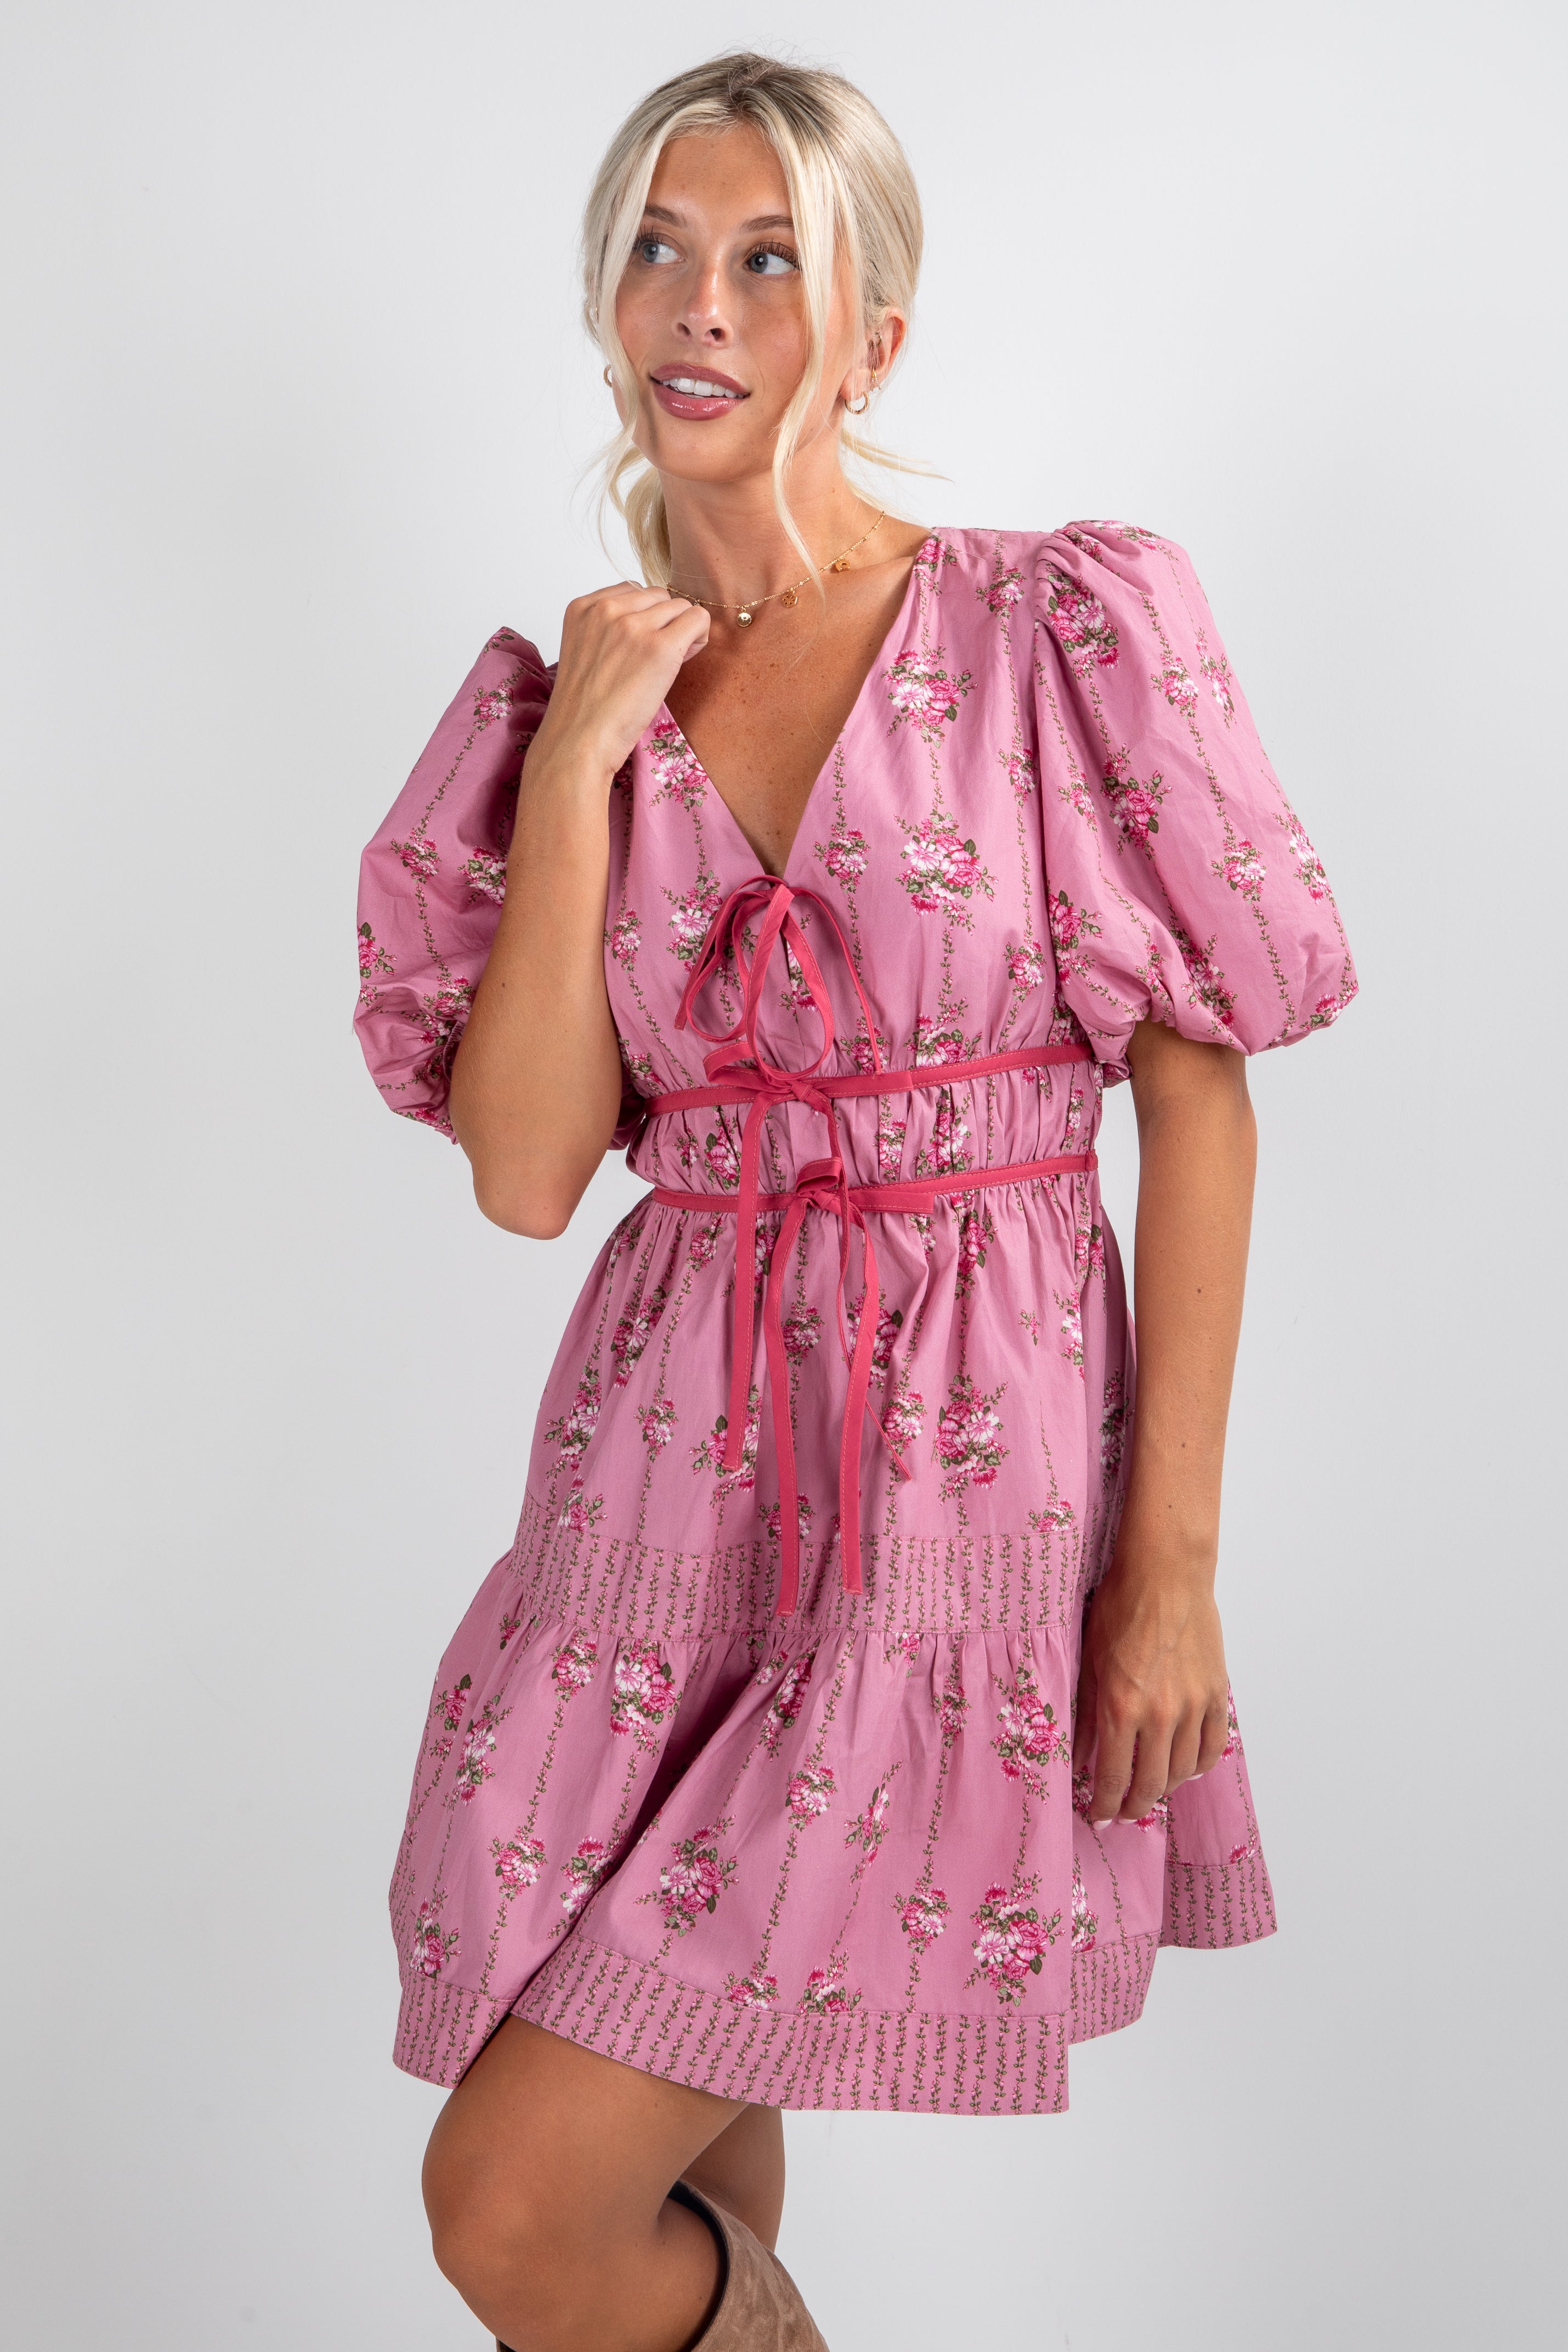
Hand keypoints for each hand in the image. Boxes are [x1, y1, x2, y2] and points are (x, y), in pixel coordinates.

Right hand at [529, 584, 708, 779]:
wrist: (579, 741)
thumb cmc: (586, 709)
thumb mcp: (588, 652)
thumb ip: (612, 627)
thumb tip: (660, 616)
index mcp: (583, 607)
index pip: (633, 591)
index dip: (645, 618)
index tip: (638, 648)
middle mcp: (606, 609)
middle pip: (659, 596)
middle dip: (665, 623)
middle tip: (656, 659)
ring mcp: (632, 626)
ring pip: (681, 606)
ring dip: (682, 632)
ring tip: (667, 665)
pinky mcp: (659, 647)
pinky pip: (698, 619)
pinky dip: (699, 637)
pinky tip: (685, 661)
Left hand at [1072, 1558, 1230, 1823]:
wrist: (1166, 1574)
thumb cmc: (1121, 1607)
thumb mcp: (1090, 1660)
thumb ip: (1086, 1712)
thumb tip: (1080, 1755)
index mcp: (1120, 1706)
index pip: (1111, 1776)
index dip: (1103, 1804)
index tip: (1097, 1816)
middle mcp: (1160, 1713)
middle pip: (1150, 1784)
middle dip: (1133, 1807)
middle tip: (1123, 1814)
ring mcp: (1193, 1706)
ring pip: (1183, 1771)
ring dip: (1165, 1789)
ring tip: (1150, 1791)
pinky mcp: (1216, 1694)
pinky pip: (1213, 1746)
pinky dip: (1199, 1766)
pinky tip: (1186, 1769)